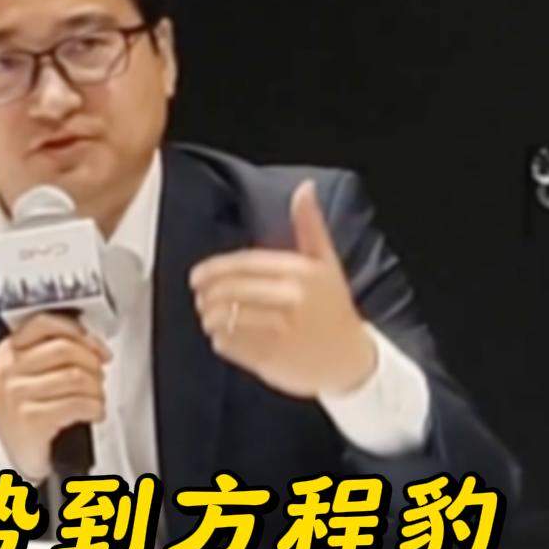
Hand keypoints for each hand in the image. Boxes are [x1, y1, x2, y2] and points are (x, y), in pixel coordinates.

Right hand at [0, 312, 110, 480]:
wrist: (16, 451)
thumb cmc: (30, 408)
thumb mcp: (31, 373)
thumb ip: (55, 350)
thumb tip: (92, 341)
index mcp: (9, 351)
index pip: (45, 323)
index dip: (79, 332)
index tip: (96, 346)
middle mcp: (9, 370)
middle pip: (65, 349)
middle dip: (92, 362)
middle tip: (100, 375)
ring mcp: (17, 394)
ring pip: (75, 377)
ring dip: (97, 389)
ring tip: (96, 397)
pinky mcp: (31, 419)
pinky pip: (77, 404)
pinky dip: (95, 408)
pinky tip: (94, 412)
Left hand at [189, 179, 377, 398]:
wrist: (351, 360)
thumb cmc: (334, 309)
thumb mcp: (326, 264)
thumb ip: (310, 225)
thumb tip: (305, 188)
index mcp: (300, 272)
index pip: (244, 264)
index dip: (214, 269)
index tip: (197, 276)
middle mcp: (290, 300)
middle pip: (230, 292)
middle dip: (208, 295)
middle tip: (201, 298)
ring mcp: (279, 332)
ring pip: (226, 319)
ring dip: (210, 318)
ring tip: (210, 317)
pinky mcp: (271, 358)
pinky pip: (231, 346)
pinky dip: (221, 341)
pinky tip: (224, 337)